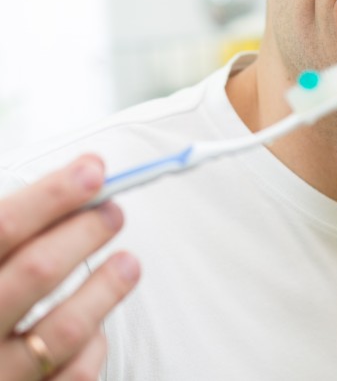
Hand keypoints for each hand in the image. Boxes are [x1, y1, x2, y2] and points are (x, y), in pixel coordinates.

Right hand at [0, 154, 139, 379]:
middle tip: (112, 213)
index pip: (1, 228)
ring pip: (63, 330)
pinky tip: (96, 327)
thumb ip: (11, 230)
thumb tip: (77, 182)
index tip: (92, 172)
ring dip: (106, 289)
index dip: (50, 196)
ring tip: (128, 262)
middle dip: (83, 233)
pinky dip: (90, 345)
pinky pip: (71, 375)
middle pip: (35, 272)